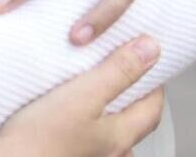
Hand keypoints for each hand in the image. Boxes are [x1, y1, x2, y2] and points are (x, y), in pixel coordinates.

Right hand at [0, 36, 163, 156]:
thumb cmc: (40, 137)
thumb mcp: (85, 93)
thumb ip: (119, 71)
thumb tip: (153, 50)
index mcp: (118, 138)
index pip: (152, 110)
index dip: (155, 85)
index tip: (149, 64)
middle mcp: (107, 156)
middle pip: (132, 127)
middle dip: (132, 103)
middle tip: (123, 78)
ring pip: (107, 141)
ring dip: (106, 120)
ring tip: (93, 98)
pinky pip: (83, 146)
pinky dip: (83, 132)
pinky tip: (66, 120)